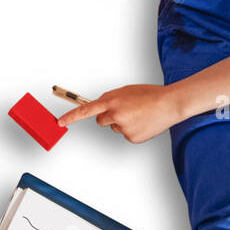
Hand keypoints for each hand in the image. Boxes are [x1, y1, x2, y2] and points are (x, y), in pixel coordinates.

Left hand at [55, 84, 181, 142]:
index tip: (60, 122)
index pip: (86, 110)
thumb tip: (101, 108)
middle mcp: (115, 115)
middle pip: (100, 121)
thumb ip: (111, 98)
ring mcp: (124, 128)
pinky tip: (143, 122)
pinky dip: (132, 129)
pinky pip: (126, 134)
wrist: (170, 104)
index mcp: (112, 101)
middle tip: (124, 110)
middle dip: (108, 117)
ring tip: (138, 114)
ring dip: (122, 122)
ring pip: (114, 128)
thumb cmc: (150, 95)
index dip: (71, 117)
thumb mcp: (126, 91)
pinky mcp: (132, 138)